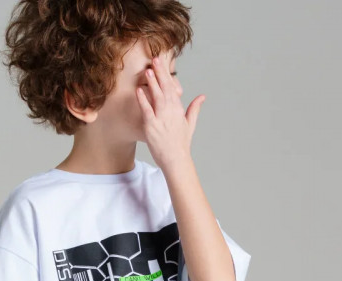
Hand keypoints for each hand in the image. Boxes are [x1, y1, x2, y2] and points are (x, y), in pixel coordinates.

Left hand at [136, 52, 204, 170]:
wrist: (176, 160)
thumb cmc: (181, 144)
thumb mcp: (190, 124)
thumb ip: (195, 108)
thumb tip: (202, 96)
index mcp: (178, 110)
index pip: (171, 88)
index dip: (165, 74)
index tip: (161, 63)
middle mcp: (171, 112)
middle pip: (165, 89)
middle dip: (160, 73)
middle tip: (155, 59)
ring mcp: (161, 119)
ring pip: (157, 97)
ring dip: (152, 83)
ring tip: (147, 70)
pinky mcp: (152, 127)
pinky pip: (147, 111)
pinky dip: (143, 100)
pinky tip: (139, 90)